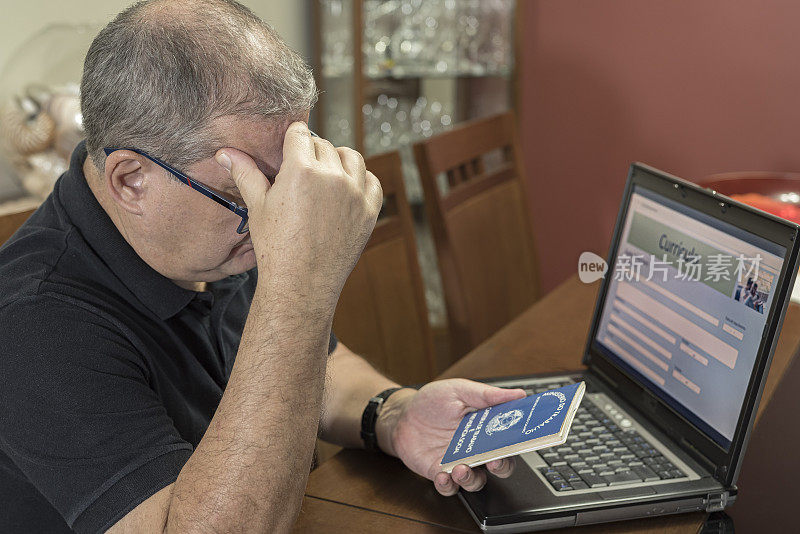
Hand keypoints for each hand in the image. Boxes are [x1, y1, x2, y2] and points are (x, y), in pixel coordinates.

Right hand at [215, 123, 382, 308]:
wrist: (301, 283)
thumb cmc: (275, 247)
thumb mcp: (258, 206)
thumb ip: (246, 173)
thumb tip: (225, 153)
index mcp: (302, 170)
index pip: (299, 134)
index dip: (292, 139)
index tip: (289, 148)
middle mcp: (333, 177)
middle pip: (324, 145)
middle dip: (311, 152)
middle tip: (301, 171)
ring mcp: (355, 194)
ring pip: (352, 158)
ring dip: (339, 160)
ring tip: (326, 174)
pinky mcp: (369, 211)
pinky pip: (372, 182)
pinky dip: (362, 180)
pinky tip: (348, 188)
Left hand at [378, 379, 526, 495]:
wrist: (402, 415)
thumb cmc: (432, 402)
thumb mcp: (459, 390)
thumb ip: (488, 395)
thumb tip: (518, 394)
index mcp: (485, 429)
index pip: (509, 440)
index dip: (518, 443)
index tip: (520, 441)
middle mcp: (475, 449)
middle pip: (499, 465)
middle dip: (501, 467)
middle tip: (494, 461)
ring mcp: (458, 462)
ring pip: (476, 481)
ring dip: (472, 479)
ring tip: (461, 469)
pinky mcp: (439, 473)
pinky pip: (449, 487)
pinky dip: (448, 486)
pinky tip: (443, 476)